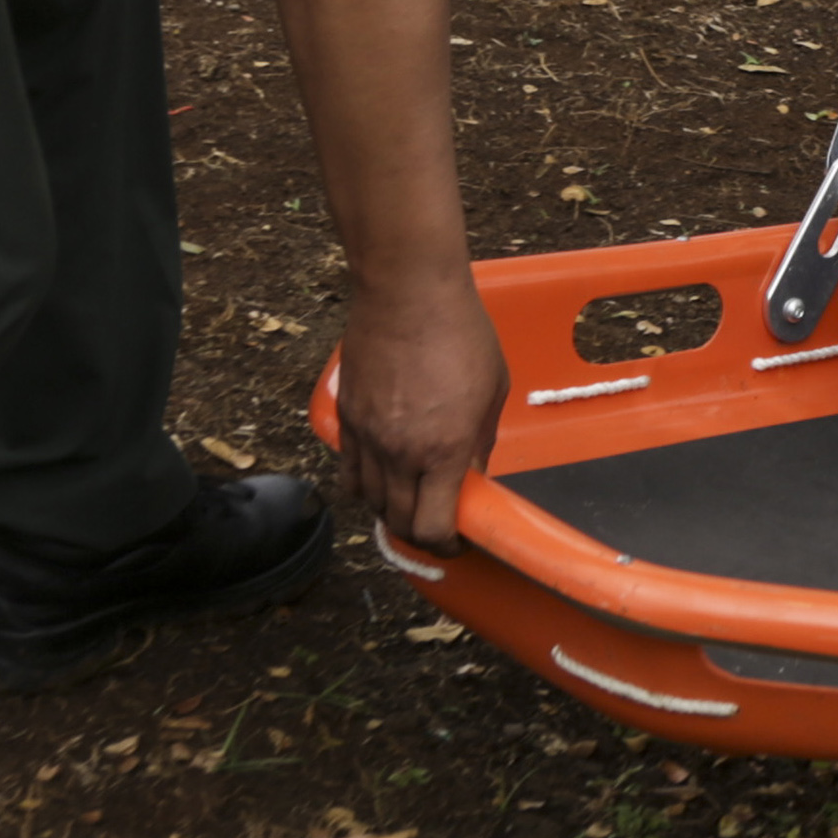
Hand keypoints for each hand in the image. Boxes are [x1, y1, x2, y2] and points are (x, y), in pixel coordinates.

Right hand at [334, 270, 509, 550]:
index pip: (432, 528)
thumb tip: (474, 476)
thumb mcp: (492, 391)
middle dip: (419, 533)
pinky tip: (383, 473)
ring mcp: (367, 437)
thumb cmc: (461, 333)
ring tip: (410, 500)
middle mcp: (400, 453)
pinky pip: (349, 471)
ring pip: (369, 501)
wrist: (407, 292)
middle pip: (398, 522)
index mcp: (443, 450)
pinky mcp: (345, 418)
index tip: (457, 540)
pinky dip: (365, 483)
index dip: (445, 545)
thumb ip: (480, 442)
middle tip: (437, 525)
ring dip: (391, 510)